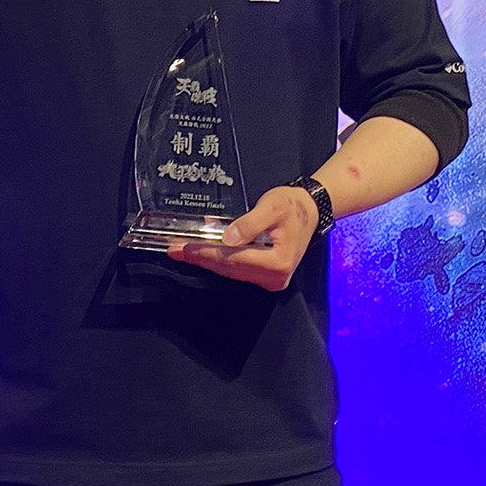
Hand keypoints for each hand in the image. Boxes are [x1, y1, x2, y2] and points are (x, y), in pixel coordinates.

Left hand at [167, 185, 318, 291]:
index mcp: (278, 263)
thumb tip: (228, 238)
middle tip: (175, 250)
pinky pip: (237, 269)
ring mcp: (271, 279)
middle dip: (201, 258)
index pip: (233, 259)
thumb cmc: (294, 206)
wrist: (311, 209)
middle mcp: (274, 277)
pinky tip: (203, 251)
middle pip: (229, 268)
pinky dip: (219, 260)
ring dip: (207, 260)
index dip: (207, 252)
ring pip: (231, 271)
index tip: (185, 247)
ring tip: (183, 251)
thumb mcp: (272, 207)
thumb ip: (250, 224)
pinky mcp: (266, 276)